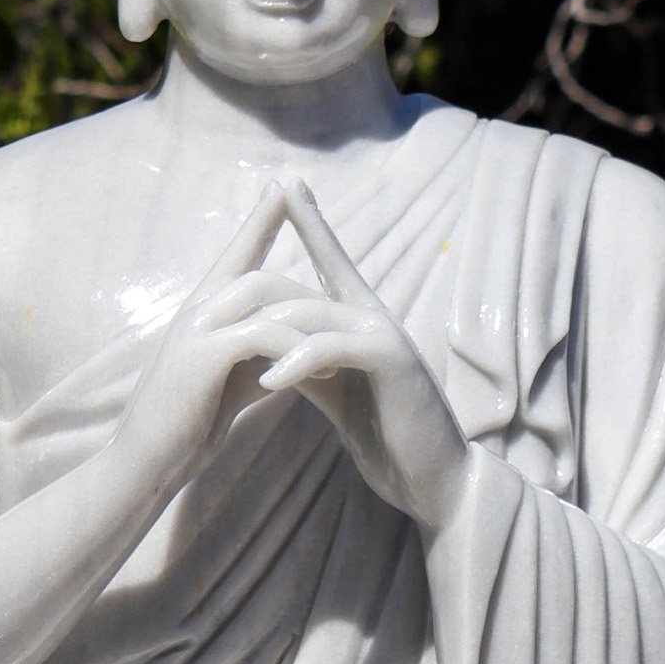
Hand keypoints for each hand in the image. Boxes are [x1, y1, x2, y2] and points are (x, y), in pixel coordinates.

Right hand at [114, 184, 318, 490]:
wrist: (143, 465)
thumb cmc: (183, 431)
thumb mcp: (226, 387)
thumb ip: (254, 361)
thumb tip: (290, 352)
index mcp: (199, 316)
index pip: (233, 256)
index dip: (257, 223)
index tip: (282, 190)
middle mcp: (194, 312)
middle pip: (250, 265)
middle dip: (287, 251)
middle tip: (323, 260)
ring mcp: (196, 330)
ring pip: (262, 296)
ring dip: (306, 322)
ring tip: (336, 353)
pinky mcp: (202, 356)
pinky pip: (262, 335)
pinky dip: (294, 352)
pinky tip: (317, 373)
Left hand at [258, 180, 471, 532]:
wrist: (434, 478)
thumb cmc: (389, 438)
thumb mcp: (339, 394)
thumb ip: (310, 363)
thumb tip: (271, 347)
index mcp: (361, 323)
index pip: (330, 263)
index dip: (311, 223)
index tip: (286, 185)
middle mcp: (375, 317)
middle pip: (310, 281)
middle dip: (270, 273)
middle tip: (231, 270)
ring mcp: (385, 334)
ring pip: (313, 312)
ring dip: (267, 332)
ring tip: (231, 349)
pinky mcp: (391, 360)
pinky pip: (331, 346)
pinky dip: (296, 362)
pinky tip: (269, 380)